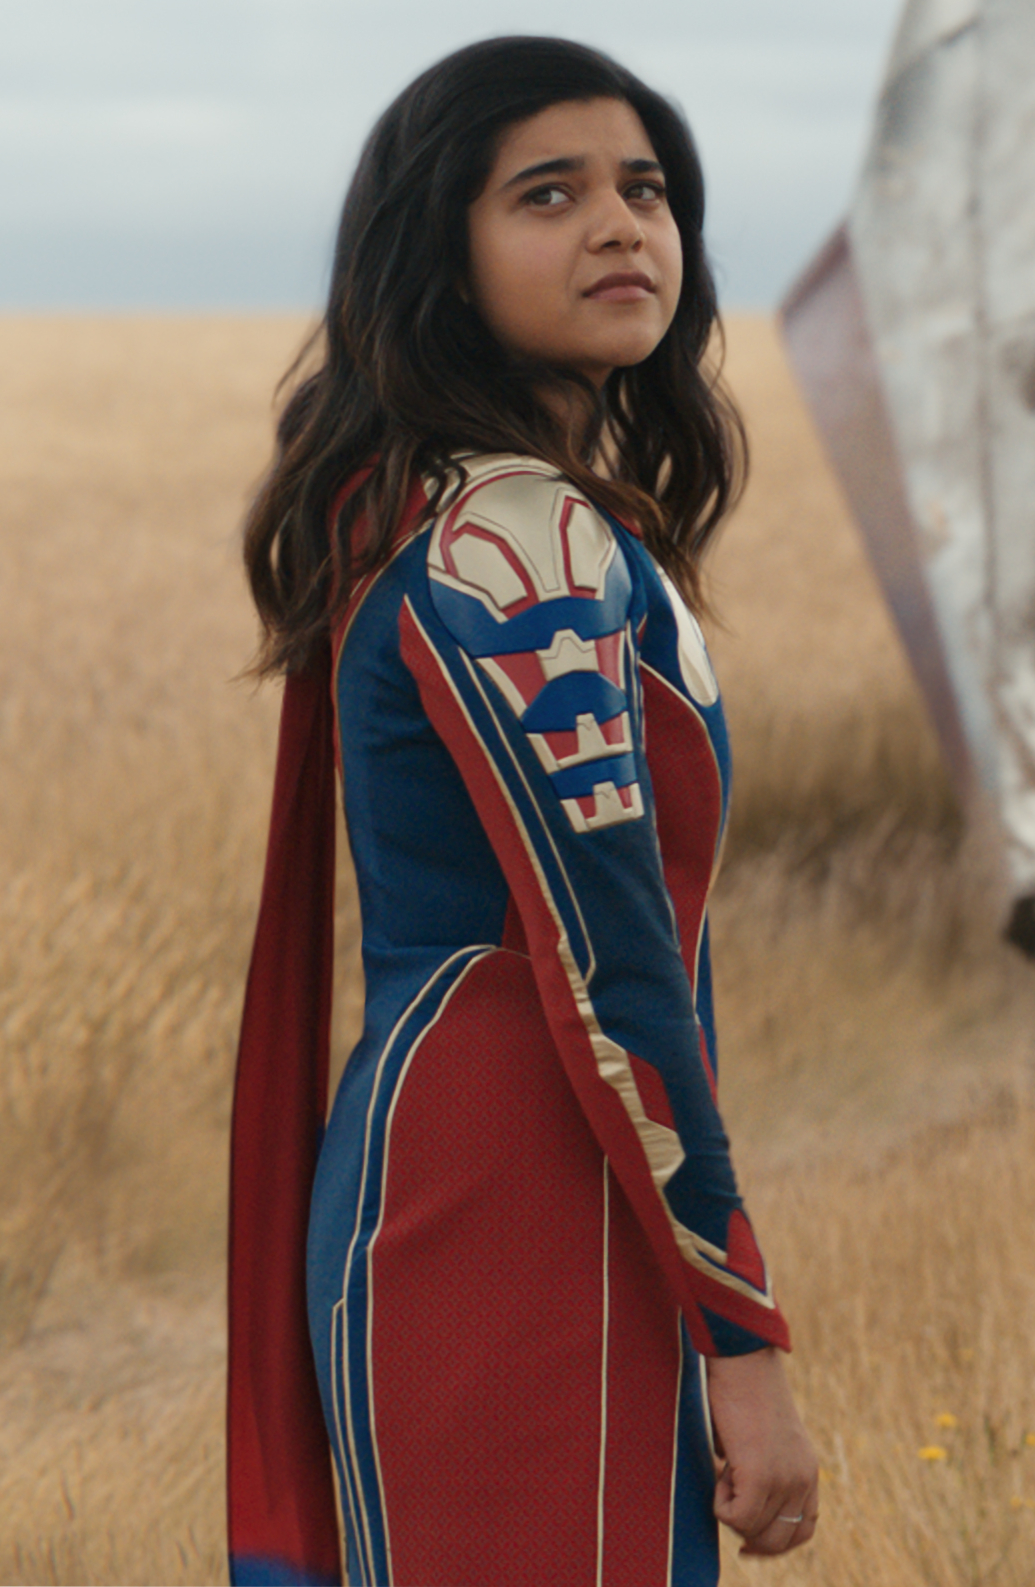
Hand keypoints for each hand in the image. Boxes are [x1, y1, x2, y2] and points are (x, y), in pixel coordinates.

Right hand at [705, 1347, 818, 1555]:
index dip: (774, 1539)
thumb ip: (763, 1470)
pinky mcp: (760, 1476)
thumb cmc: (744, 1388)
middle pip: (780, 1540)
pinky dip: (721, 1504)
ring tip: (725, 1470)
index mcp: (807, 1470)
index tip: (747, 1537)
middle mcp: (803, 1479)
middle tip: (726, 1498)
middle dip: (749, 1532)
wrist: (743, 1358)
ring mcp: (784, 1479)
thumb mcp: (764, 1437)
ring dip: (732, 1511)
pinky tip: (719, 1469)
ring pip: (755, 1531)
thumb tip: (739, 1501)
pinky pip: (737, 1517)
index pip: (803, 1529)